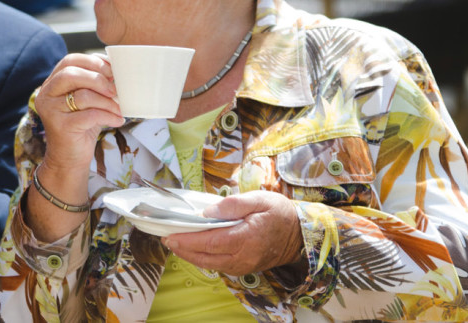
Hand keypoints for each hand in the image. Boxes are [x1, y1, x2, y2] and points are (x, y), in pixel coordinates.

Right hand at [33, 52, 123, 175]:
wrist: (68, 159)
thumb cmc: (81, 127)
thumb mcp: (86, 101)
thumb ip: (93, 84)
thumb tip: (116, 69)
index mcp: (51, 84)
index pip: (69, 61)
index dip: (92, 61)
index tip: (111, 70)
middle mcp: (46, 95)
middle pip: (71, 74)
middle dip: (98, 78)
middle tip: (115, 89)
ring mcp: (51, 111)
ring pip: (83, 95)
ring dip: (107, 101)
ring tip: (119, 108)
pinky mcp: (61, 127)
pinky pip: (90, 115)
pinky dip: (108, 116)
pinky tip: (117, 120)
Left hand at [162, 191, 303, 275]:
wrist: (300, 235)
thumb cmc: (279, 213)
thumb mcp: (259, 198)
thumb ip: (233, 204)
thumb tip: (208, 211)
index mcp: (246, 238)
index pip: (210, 242)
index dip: (188, 240)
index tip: (170, 235)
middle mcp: (244, 257)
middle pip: (206, 257)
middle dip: (183, 249)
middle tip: (166, 238)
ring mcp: (244, 266)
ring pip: (211, 265)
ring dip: (191, 255)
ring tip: (175, 243)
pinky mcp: (244, 268)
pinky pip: (219, 266)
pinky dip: (203, 259)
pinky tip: (194, 249)